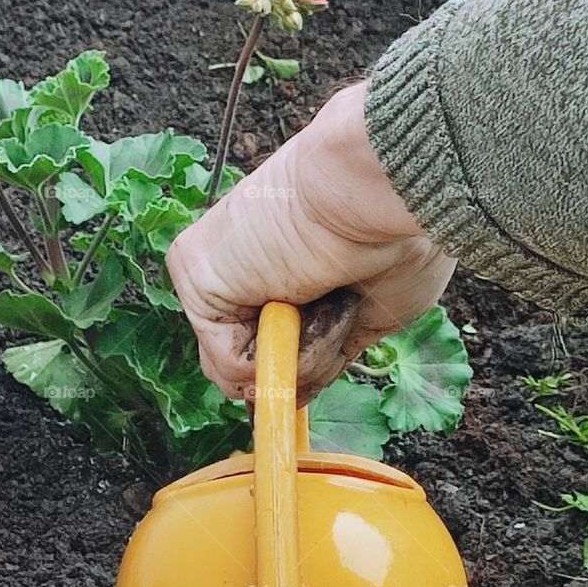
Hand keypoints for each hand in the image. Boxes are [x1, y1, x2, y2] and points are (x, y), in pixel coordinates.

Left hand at [167, 81, 455, 402]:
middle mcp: (237, 269)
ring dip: (299, 356)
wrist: (381, 187)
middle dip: (301, 365)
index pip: (267, 350)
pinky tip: (301, 298)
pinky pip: (229, 363)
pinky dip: (278, 352)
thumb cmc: (394, 232)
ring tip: (329, 296)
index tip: (342, 342)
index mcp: (276, 269)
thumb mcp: (366, 314)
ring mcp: (210, 271)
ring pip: (240, 372)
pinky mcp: (192, 271)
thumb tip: (291, 399)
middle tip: (340, 310)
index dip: (303, 368)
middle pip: (246, 371)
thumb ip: (324, 353)